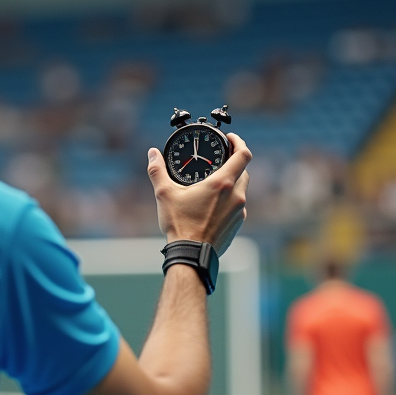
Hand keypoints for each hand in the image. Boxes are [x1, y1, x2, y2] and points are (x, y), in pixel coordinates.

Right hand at [147, 132, 251, 255]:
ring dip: (231, 182)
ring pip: (241, 189)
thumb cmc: (180, 225)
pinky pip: (237, 206)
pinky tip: (212, 205)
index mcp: (222, 183)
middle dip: (233, 163)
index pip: (243, 154)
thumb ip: (157, 171)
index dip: (239, 142)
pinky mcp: (237, 224)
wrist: (192, 255)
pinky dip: (229, 200)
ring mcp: (239, 211)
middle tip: (220, 160)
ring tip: (213, 184)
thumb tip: (152, 154)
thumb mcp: (164, 194)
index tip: (231, 139)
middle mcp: (236, 196)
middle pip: (243, 170)